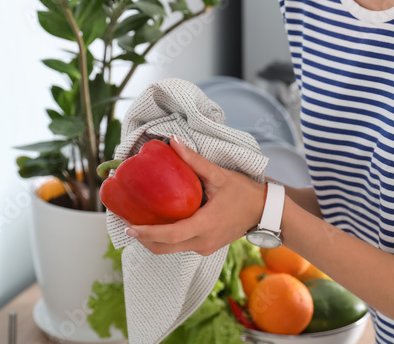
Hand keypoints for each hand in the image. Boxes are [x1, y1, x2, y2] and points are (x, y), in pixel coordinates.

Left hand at [125, 134, 266, 255]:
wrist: (265, 212)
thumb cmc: (244, 193)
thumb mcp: (219, 175)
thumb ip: (194, 160)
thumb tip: (172, 141)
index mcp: (205, 225)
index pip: (170, 236)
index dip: (148, 233)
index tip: (130, 227)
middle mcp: (203, 242)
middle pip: (164, 249)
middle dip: (144, 240)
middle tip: (128, 224)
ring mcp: (205, 248)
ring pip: (171, 250)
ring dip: (154, 240)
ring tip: (140, 223)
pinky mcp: (206, 248)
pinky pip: (181, 247)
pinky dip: (167, 239)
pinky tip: (161, 223)